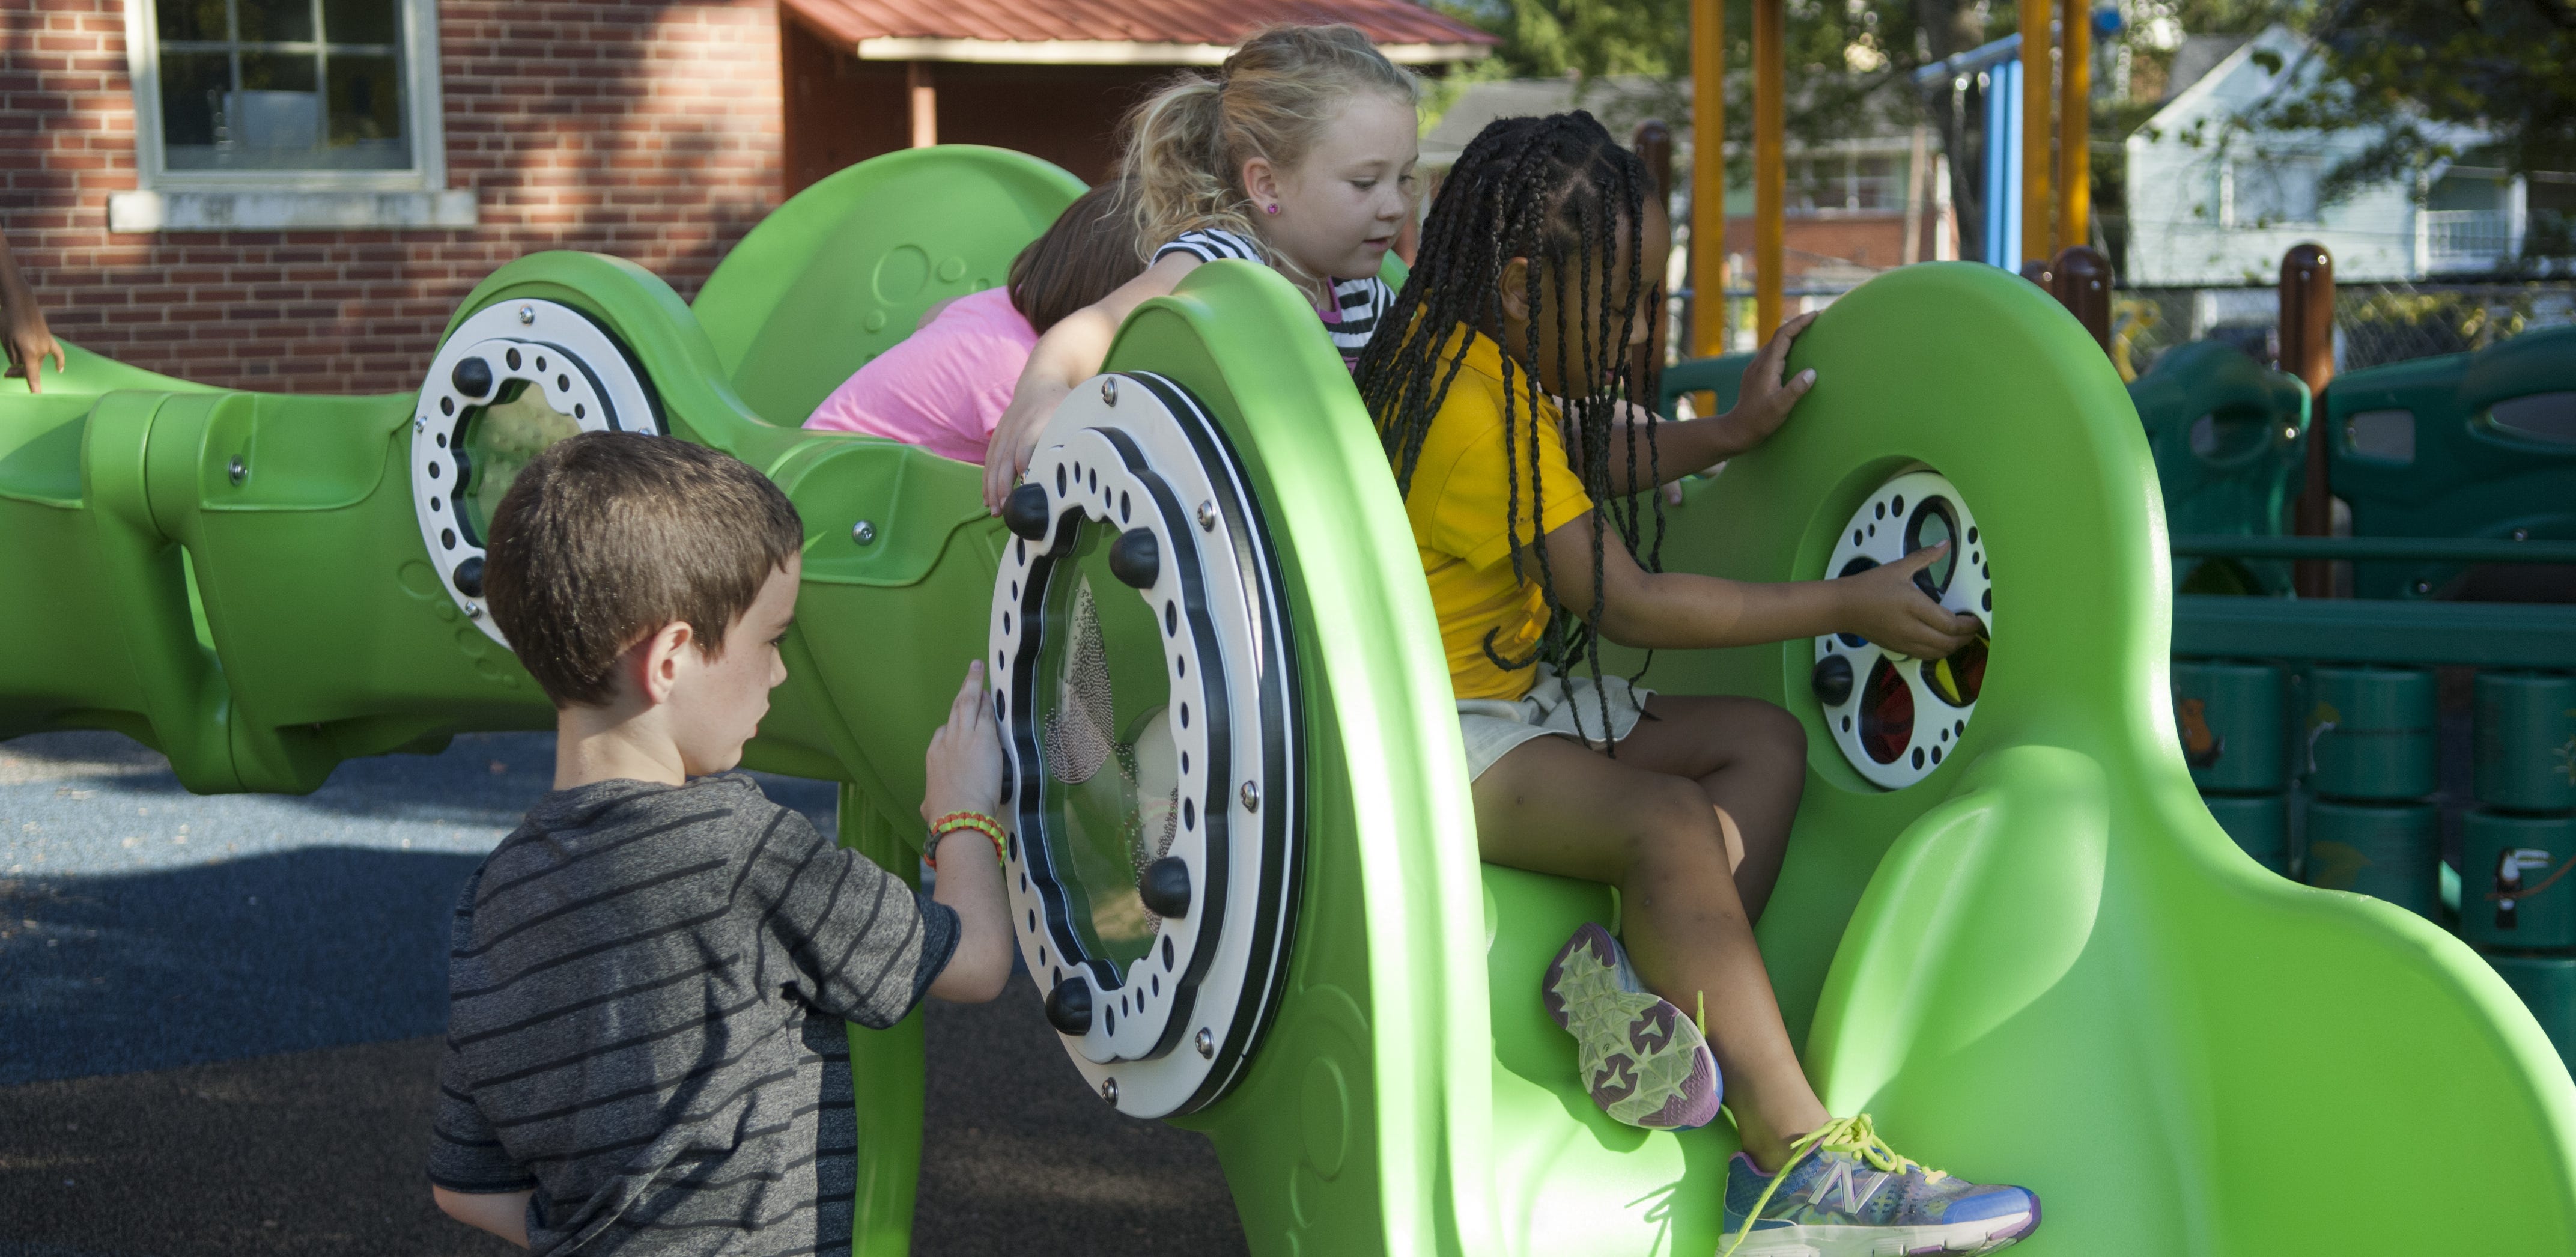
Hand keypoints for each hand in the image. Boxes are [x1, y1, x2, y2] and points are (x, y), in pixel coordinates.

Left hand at [3, 300, 63, 394]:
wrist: (19, 302)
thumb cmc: (7, 320)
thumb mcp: (5, 341)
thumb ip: (14, 357)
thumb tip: (21, 367)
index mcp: (28, 352)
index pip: (32, 374)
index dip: (34, 387)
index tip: (37, 398)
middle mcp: (40, 350)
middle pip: (32, 369)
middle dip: (19, 373)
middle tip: (6, 375)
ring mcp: (46, 344)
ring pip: (38, 361)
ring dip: (28, 365)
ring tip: (13, 365)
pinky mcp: (48, 338)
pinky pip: (57, 353)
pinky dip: (58, 362)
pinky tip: (60, 369)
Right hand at [921, 661, 1004, 822]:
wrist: (959, 814)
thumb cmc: (945, 814)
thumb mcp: (930, 806)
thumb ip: (930, 801)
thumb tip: (926, 806)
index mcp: (934, 757)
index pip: (942, 733)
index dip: (953, 725)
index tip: (961, 722)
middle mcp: (947, 742)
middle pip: (955, 711)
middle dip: (963, 692)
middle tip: (969, 677)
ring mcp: (965, 737)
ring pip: (968, 703)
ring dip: (973, 685)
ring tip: (976, 670)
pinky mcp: (984, 739)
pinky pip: (986, 714)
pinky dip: (988, 702)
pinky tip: (991, 694)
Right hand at [983, 380, 1067, 511]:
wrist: (1040, 384)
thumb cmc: (1061, 403)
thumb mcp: (1074, 412)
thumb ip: (1079, 433)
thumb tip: (1087, 458)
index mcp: (1040, 418)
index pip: (1028, 440)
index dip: (1025, 458)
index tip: (1025, 479)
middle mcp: (1018, 425)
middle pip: (1007, 456)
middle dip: (1005, 484)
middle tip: (1008, 507)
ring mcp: (1006, 431)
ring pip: (995, 461)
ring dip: (993, 487)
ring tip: (996, 510)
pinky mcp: (998, 436)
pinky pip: (990, 460)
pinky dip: (987, 480)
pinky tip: (988, 498)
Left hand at [1717, 312, 1817, 451]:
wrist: (1736, 430)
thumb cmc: (1758, 421)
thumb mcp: (1780, 408)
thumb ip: (1795, 390)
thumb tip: (1812, 372)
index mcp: (1766, 367)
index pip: (1783, 336)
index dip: (1799, 323)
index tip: (1815, 314)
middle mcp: (1759, 363)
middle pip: (1778, 336)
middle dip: (1797, 324)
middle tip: (1816, 319)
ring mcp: (1755, 368)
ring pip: (1774, 344)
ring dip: (1790, 334)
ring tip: (1808, 331)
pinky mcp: (1755, 375)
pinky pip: (1771, 353)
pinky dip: (1784, 346)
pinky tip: (1792, 352)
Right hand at [1837, 544, 1979, 659]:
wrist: (1843, 607)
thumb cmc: (1868, 588)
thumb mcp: (1898, 568)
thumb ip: (1925, 556)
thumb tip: (1944, 545)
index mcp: (1915, 607)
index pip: (1951, 624)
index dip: (1969, 625)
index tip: (1976, 619)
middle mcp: (1912, 629)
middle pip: (1949, 643)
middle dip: (1966, 638)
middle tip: (1973, 628)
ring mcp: (1905, 642)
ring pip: (1939, 653)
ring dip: (1954, 647)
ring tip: (1960, 636)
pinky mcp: (1898, 648)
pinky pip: (1925, 656)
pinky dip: (1938, 652)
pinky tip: (1941, 642)